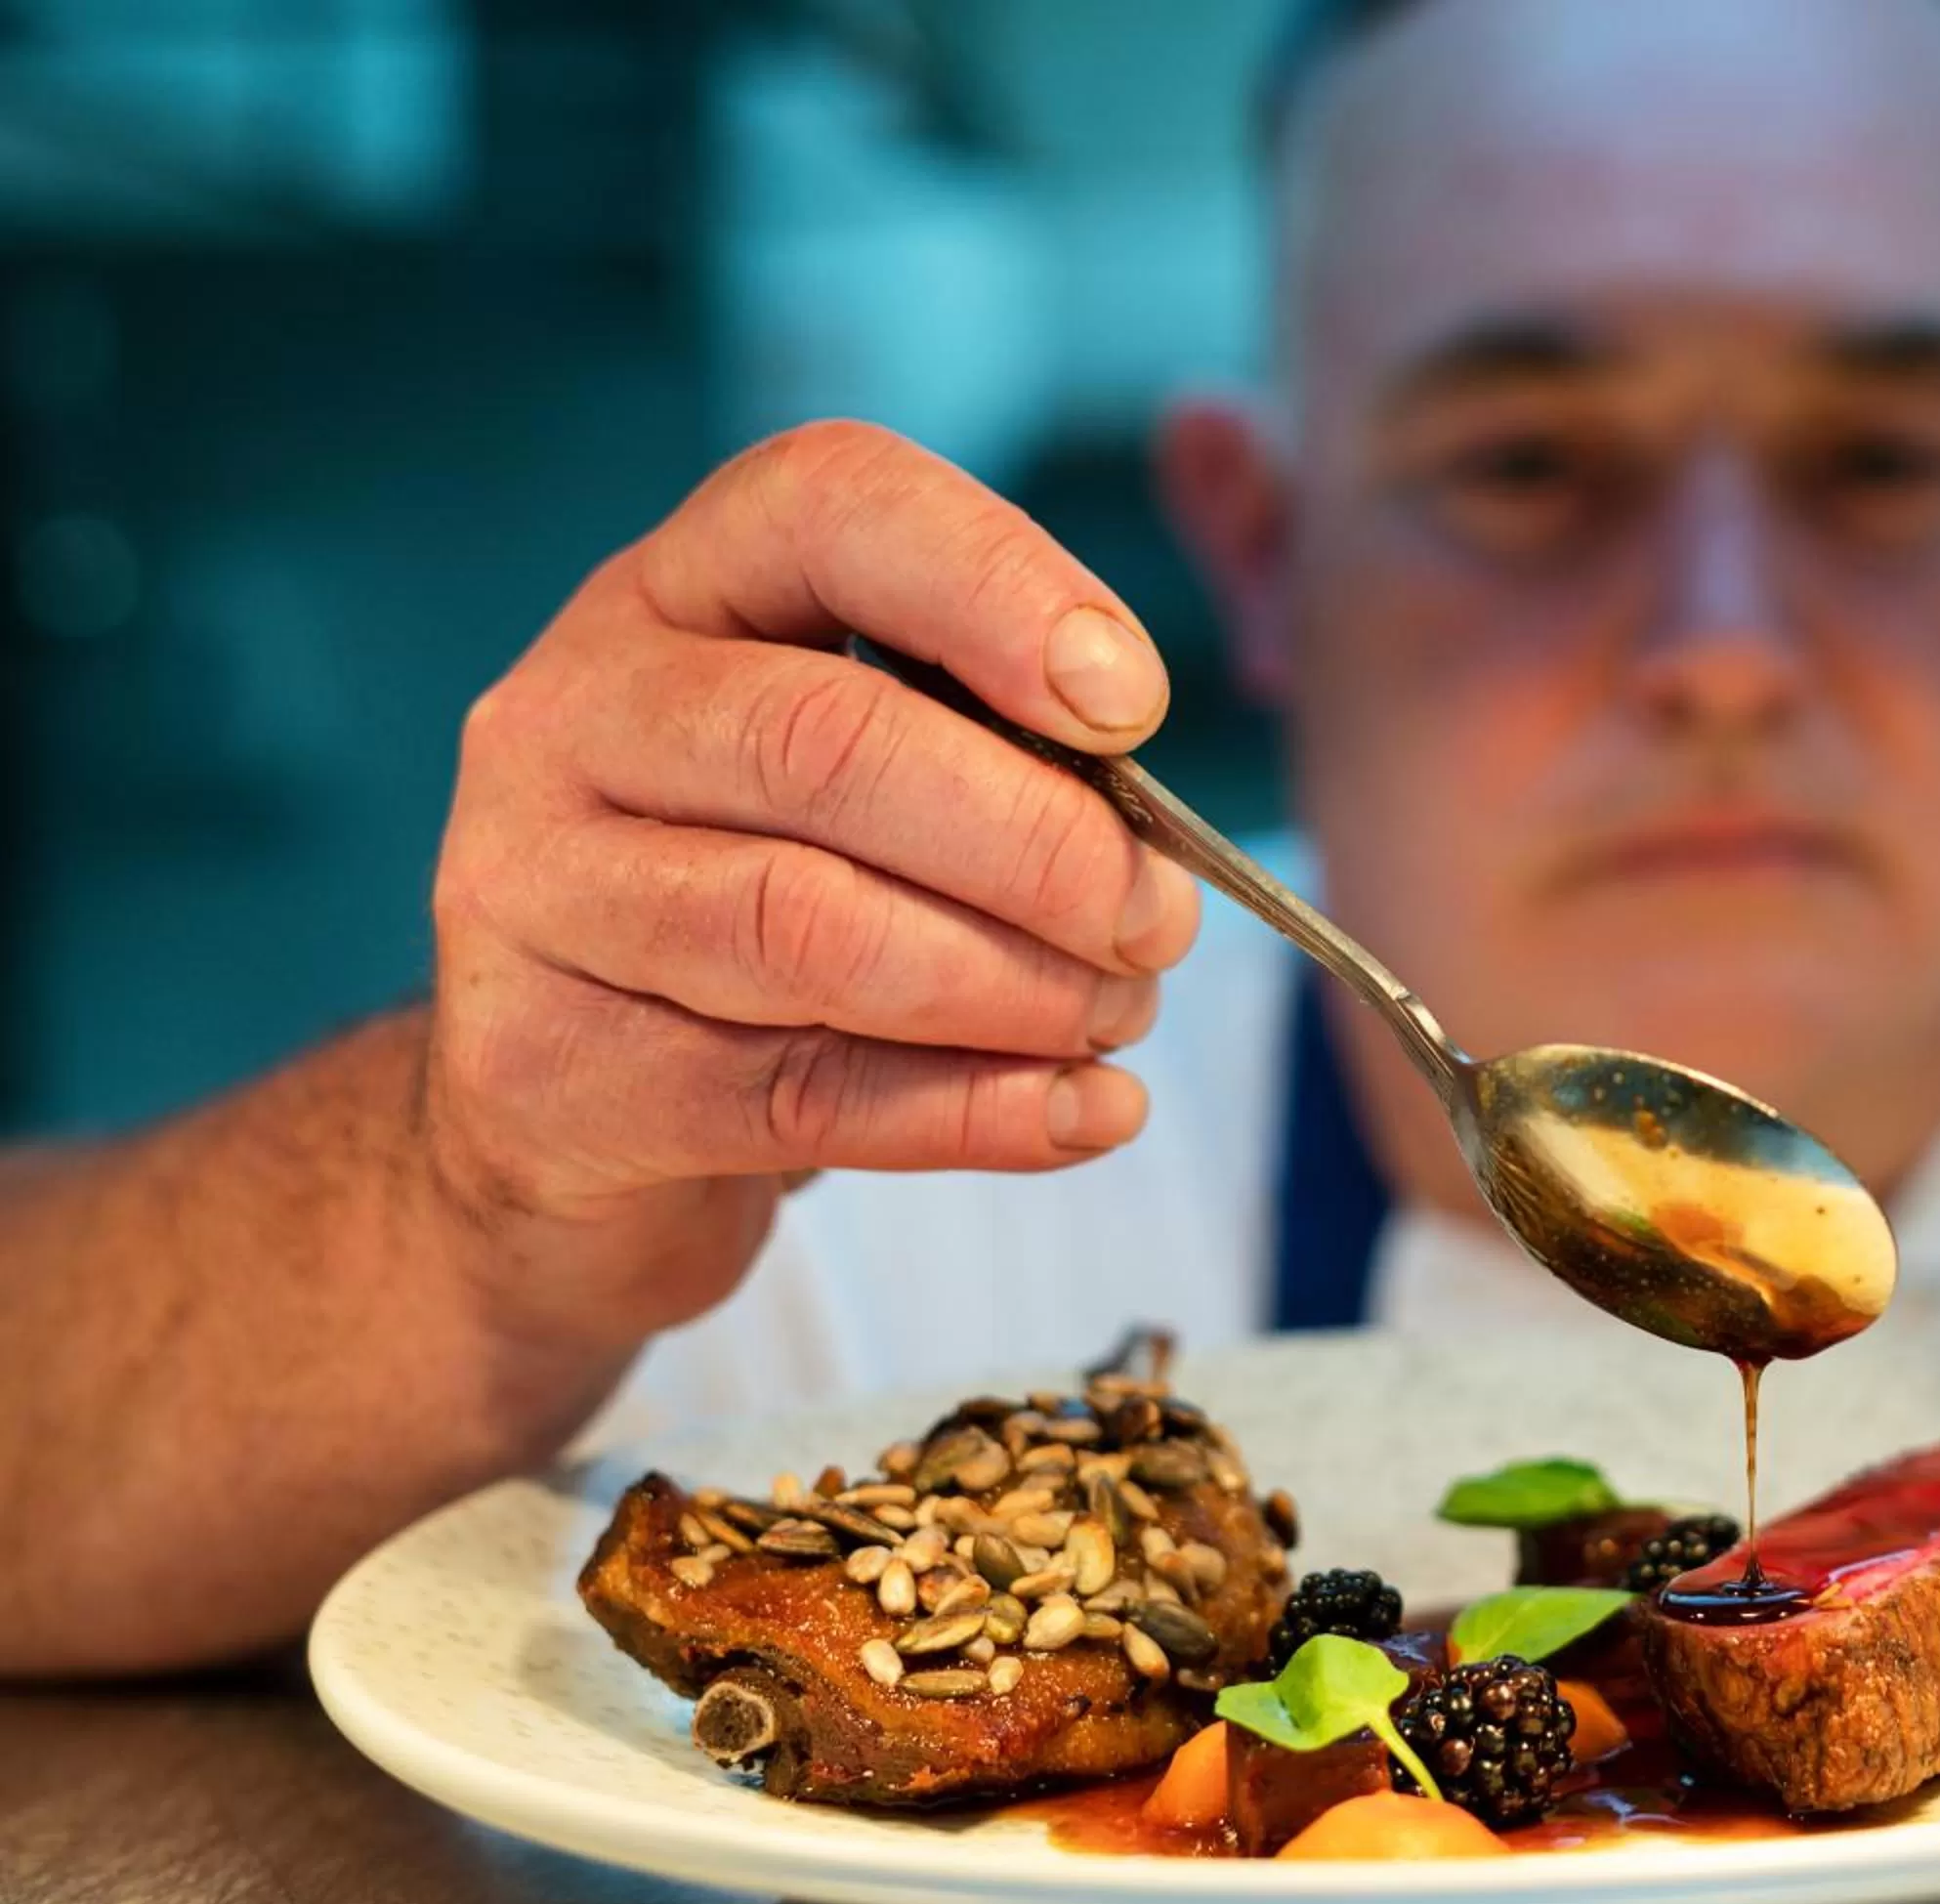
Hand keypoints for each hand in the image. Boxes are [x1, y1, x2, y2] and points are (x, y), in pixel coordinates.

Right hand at [421, 421, 1202, 1351]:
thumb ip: (982, 758)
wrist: (560, 1108)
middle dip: (1042, 841)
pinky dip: (978, 1110)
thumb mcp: (853, 785)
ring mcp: (533, 894)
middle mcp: (572, 716)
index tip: (1131, 708)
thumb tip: (1149, 845)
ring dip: (1015, 986)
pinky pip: (799, 1095)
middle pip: (828, 741)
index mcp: (672, 594)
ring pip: (809, 929)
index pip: (826, 506)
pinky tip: (1085, 1112)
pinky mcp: (549, 1073)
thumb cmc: (762, 903)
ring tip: (1116, 1016)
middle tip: (1157, 922)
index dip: (1000, 588)